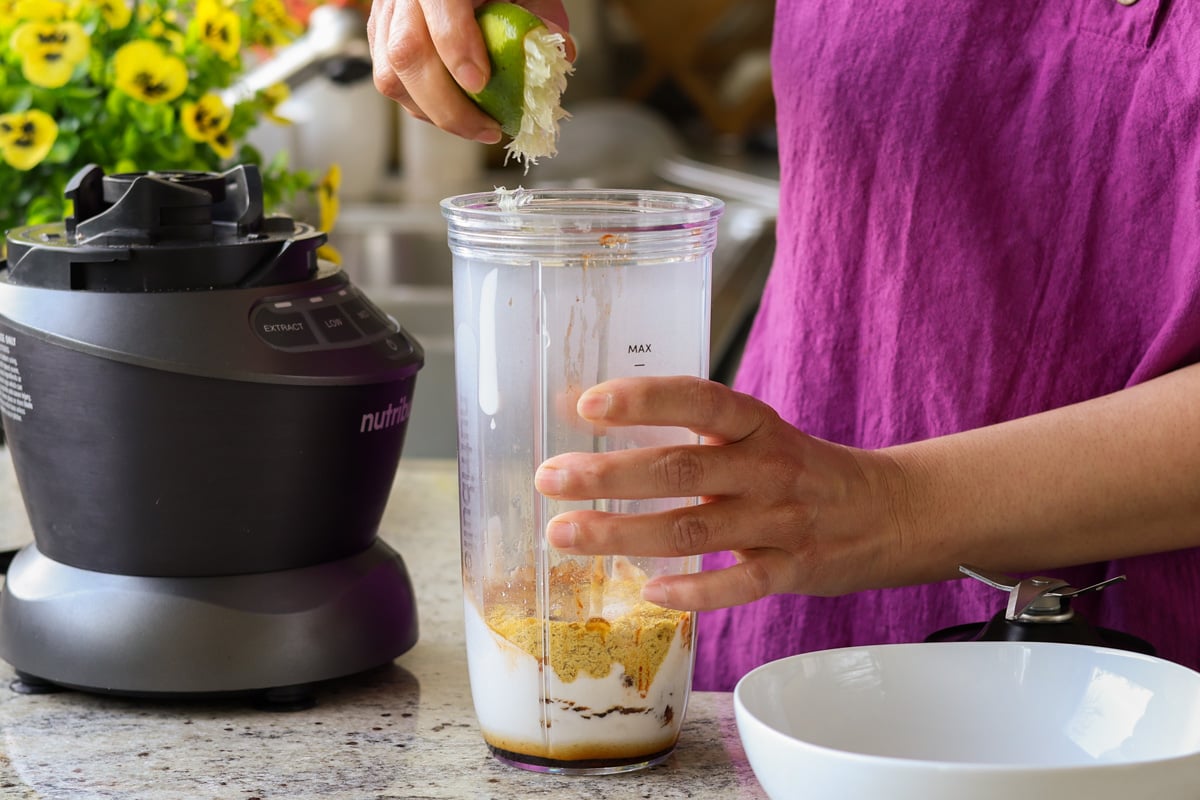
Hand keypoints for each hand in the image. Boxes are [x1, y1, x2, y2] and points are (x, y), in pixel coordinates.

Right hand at [366, 0, 571, 142]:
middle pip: (408, 53)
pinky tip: (456, 112)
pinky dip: (424, 107)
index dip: (456, 47)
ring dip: (435, 113)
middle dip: (448, 105)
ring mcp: (386, 17)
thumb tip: (557, 59)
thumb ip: (540, 18)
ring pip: (391, 76)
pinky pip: (392, 84)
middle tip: (487, 129)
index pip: (440, 5)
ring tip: (476, 127)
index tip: (481, 83)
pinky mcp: (380, 38)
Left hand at [534, 376, 911, 611]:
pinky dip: (692, 592)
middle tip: (550, 478)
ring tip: (565, 535)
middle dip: (610, 475)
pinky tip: (645, 592)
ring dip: (624, 535)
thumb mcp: (758, 433)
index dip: (644, 399)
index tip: (587, 404)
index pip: (699, 401)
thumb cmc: (801, 468)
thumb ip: (696, 434)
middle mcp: (768, 468)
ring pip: (695, 530)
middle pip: (682, 469)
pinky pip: (738, 585)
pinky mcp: (793, 570)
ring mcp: (781, 522)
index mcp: (757, 425)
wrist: (889, 510)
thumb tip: (599, 425)